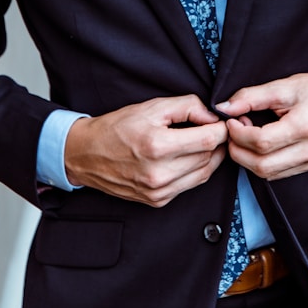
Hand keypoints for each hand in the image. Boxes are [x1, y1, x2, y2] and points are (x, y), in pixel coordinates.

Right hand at [64, 95, 227, 206]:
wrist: (87, 155)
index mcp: (157, 146)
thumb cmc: (117, 127)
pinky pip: (190, 185)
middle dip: (216, 141)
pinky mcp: (157, 201)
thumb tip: (213, 117)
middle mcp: (159, 173)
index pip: (208, 139)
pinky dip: (195, 170)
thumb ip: (188, 106)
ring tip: (202, 141)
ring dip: (209, 157)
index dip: (221, 128)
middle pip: (209, 157)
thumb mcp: (152, 106)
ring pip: (204, 173)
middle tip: (212, 128)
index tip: (220, 121)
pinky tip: (187, 157)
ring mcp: (159, 191)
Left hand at [215, 69, 307, 179]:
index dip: (238, 134)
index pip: (261, 142)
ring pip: (269, 174)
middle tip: (234, 131)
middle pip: (262, 165)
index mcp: (304, 126)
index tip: (231, 121)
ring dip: (249, 159)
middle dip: (239, 151)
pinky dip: (263, 162)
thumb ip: (252, 97)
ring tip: (247, 135)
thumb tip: (225, 107)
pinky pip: (280, 173)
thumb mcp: (286, 85)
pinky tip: (261, 144)